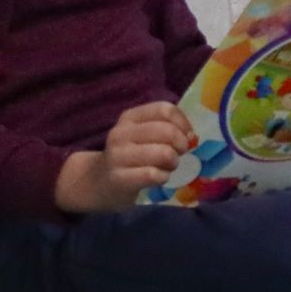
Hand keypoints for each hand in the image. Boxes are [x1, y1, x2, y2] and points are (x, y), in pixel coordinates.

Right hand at [54, 102, 193, 212]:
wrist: (99, 182)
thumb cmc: (131, 156)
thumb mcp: (143, 135)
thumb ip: (167, 128)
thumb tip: (192, 136)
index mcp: (130, 117)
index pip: (165, 109)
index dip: (183, 123)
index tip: (186, 136)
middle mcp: (121, 133)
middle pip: (167, 131)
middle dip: (181, 145)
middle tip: (177, 154)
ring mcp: (118, 156)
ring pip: (163, 153)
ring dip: (173, 163)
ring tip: (167, 167)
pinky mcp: (119, 178)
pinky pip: (154, 175)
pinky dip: (163, 177)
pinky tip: (158, 178)